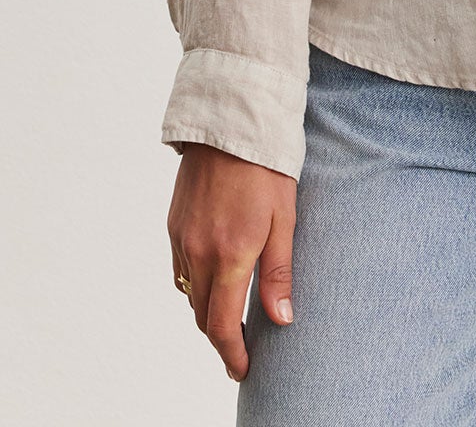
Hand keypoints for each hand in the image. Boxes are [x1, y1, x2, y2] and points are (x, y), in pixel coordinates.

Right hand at [167, 143, 296, 381]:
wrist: (230, 122)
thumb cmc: (266, 169)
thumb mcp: (283, 219)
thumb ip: (279, 273)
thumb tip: (281, 320)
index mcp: (229, 255)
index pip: (221, 324)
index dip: (231, 354)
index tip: (242, 369)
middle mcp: (198, 252)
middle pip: (201, 315)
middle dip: (219, 337)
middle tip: (241, 348)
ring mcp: (181, 238)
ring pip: (188, 293)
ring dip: (206, 311)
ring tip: (230, 316)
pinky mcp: (173, 224)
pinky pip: (180, 268)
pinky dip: (195, 284)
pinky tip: (214, 277)